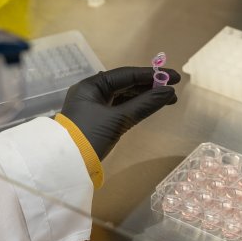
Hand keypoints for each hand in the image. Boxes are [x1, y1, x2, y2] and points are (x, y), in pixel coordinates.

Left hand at [60, 66, 180, 159]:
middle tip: (174, 90)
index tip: (174, 77)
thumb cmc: (89, 137)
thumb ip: (144, 105)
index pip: (126, 74)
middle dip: (150, 86)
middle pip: (126, 84)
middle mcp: (92, 92)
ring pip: (124, 96)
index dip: (152, 75)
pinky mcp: (98, 120)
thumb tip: (169, 92)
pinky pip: (120, 108)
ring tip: (168, 100)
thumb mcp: (118, 120)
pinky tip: (151, 107)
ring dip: (145, 97)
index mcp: (91, 86)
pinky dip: (135, 107)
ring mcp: (94, 106)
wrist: (66, 166)